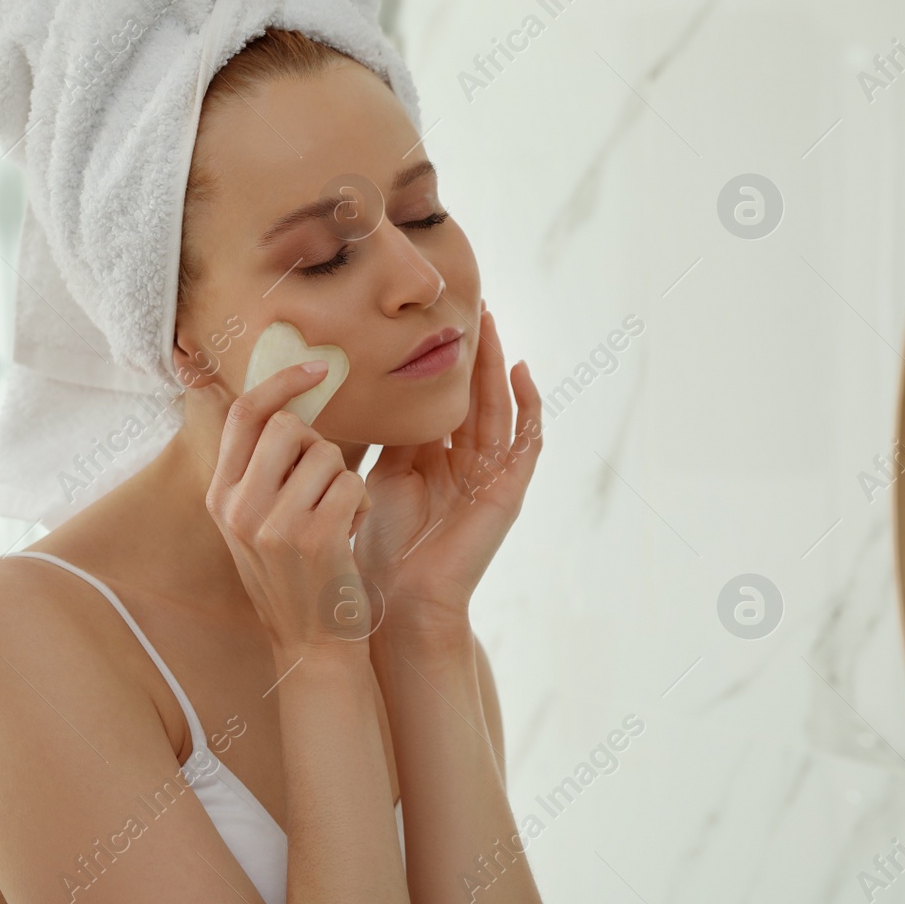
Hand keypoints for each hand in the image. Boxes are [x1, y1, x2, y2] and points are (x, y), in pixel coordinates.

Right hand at [206, 362, 373, 660]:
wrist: (311, 645)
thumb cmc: (294, 575)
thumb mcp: (255, 523)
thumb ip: (259, 469)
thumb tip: (287, 402)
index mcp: (220, 496)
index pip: (245, 412)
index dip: (282, 380)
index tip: (319, 367)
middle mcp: (238, 507)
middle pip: (289, 425)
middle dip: (318, 445)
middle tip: (323, 483)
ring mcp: (273, 524)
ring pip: (326, 454)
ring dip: (343, 481)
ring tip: (335, 518)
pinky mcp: (314, 539)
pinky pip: (351, 485)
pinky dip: (359, 505)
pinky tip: (348, 535)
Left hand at [355, 304, 543, 634]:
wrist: (397, 599)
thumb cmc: (377, 545)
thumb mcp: (379, 474)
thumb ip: (389, 435)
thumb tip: (377, 386)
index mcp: (431, 460)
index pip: (442, 400)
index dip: (440, 364)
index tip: (431, 321)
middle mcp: (464, 464)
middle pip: (474, 396)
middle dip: (473, 353)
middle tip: (470, 304)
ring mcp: (489, 477)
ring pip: (498, 408)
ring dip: (497, 365)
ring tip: (491, 323)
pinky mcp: (508, 492)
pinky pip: (526, 443)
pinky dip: (528, 407)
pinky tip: (520, 373)